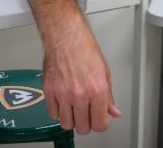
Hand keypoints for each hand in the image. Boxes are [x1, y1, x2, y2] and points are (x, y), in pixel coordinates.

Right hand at [42, 20, 121, 134]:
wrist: (65, 34)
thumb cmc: (84, 47)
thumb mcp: (104, 71)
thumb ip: (108, 95)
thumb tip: (113, 110)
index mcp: (97, 90)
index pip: (100, 123)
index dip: (100, 124)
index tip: (99, 120)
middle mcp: (80, 94)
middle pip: (83, 127)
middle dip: (86, 123)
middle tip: (87, 114)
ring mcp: (63, 94)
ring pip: (66, 124)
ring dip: (71, 119)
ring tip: (74, 109)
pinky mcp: (49, 91)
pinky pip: (52, 114)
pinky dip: (58, 111)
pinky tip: (63, 102)